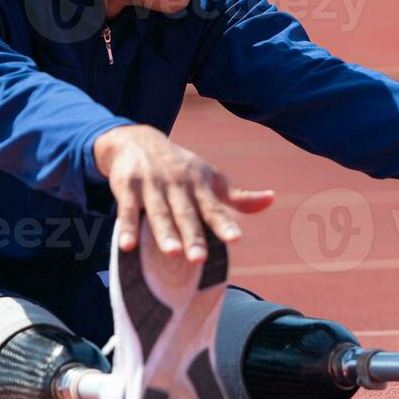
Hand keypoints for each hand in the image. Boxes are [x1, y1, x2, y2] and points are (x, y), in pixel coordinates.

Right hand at [94, 124, 273, 260]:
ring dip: (164, 233)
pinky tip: (127, 246)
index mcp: (199, 185)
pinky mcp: (127, 188)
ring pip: (159, 213)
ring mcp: (152, 186)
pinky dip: (127, 228)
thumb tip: (272, 199)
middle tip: (199, 259)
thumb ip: (237, 196)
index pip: (213, 208)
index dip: (224, 224)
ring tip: (173, 253)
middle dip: (193, 236)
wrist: (136, 139)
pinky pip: (126, 211)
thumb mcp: (209, 177)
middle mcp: (177, 185)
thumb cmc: (180, 166)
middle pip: (186, 214)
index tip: (235, 239)